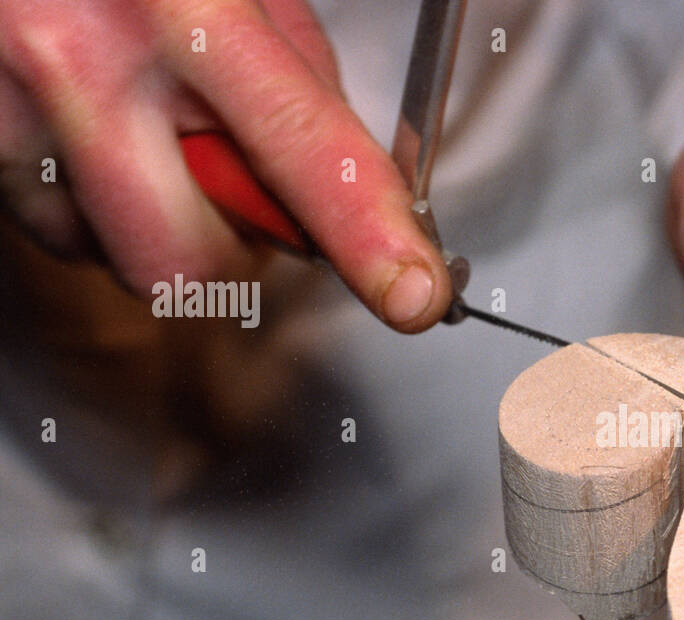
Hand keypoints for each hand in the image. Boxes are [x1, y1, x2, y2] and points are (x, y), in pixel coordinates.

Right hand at [0, 0, 450, 330]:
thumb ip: (298, 77)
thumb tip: (358, 185)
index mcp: (178, 5)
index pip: (299, 144)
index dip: (366, 234)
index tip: (412, 294)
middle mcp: (80, 64)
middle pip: (192, 261)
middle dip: (234, 250)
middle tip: (240, 186)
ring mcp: (11, 115)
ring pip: (122, 262)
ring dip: (163, 228)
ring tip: (150, 135)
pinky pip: (62, 236)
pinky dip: (98, 210)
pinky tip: (95, 139)